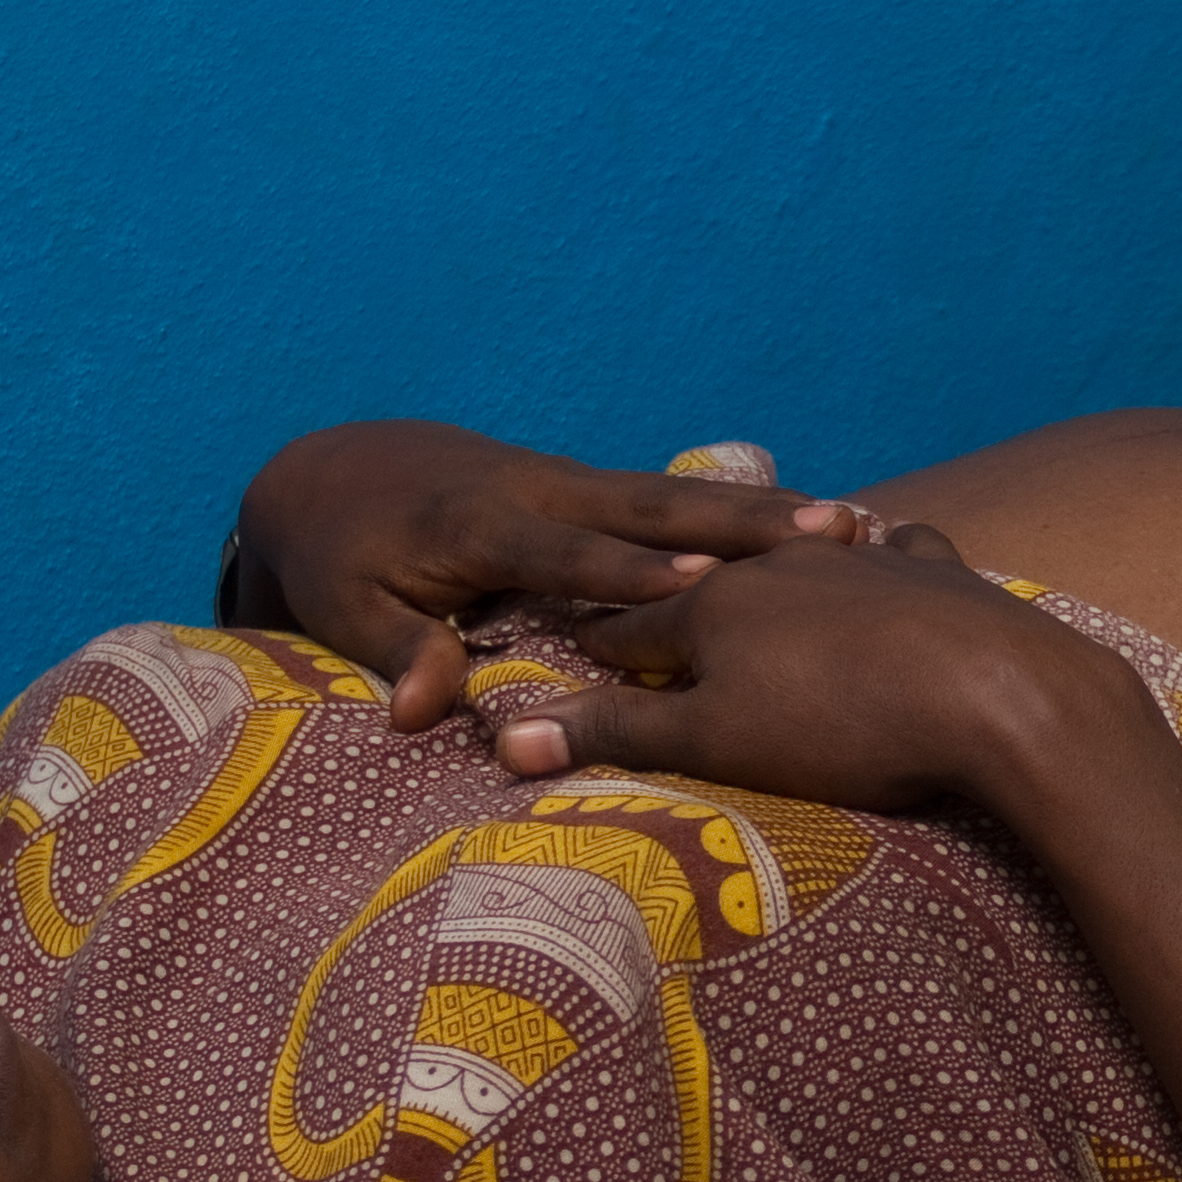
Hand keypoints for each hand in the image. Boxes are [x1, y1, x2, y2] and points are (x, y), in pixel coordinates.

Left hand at [231, 421, 849, 728]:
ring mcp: (568, 481)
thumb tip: (425, 711)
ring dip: (760, 510)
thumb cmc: (338, 554)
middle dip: (743, 521)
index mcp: (482, 524)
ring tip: (851, 524)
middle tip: (830, 529)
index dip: (636, 570)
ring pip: (676, 494)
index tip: (707, 580)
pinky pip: (667, 500)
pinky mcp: (582, 488)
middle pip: (655, 506)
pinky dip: (734, 510)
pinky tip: (805, 527)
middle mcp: (541, 489)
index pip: (572, 553)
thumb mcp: (342, 608)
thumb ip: (393, 651)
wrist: (330, 470)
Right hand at [509, 529, 1152, 816]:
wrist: (998, 692)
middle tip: (643, 610)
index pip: (625, 631)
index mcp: (710, 609)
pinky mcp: (935, 565)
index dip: (591, 649)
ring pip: (794, 556)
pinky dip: (875, 553)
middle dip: (670, 602)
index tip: (562, 648)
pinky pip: (892, 547)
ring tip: (752, 575)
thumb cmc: (844, 727)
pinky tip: (882, 546)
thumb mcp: (714, 741)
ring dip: (768, 569)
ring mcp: (857, 558)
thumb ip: (616, 733)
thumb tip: (504, 736)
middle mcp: (773, 567)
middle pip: (703, 587)